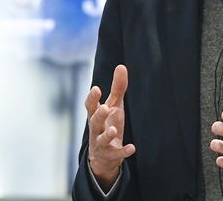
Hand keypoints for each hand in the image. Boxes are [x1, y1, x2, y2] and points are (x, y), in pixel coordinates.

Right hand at [84, 64, 135, 189]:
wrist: (104, 157)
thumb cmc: (108, 124)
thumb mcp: (114, 106)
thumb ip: (117, 88)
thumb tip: (121, 66)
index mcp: (96, 116)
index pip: (90, 107)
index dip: (92, 98)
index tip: (96, 89)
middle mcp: (96, 130)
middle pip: (94, 122)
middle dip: (98, 115)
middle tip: (104, 108)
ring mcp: (102, 144)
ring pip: (101, 140)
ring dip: (107, 134)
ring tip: (113, 129)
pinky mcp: (111, 155)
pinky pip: (116, 154)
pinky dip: (123, 151)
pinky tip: (132, 148)